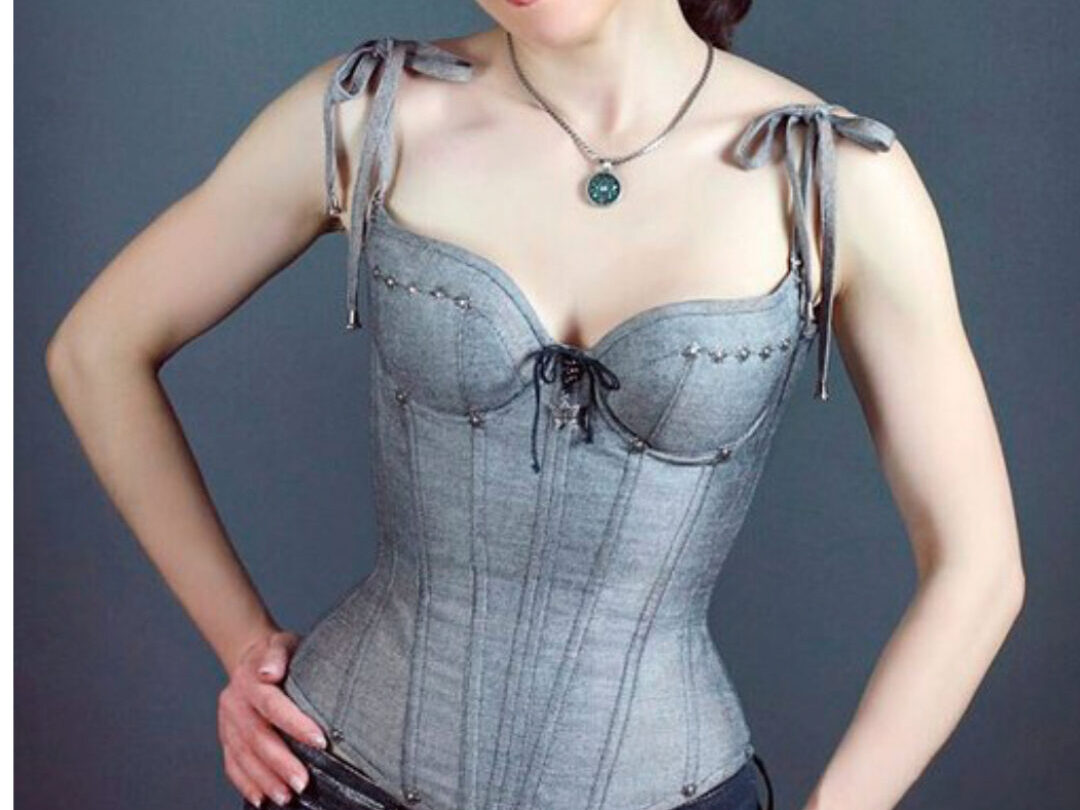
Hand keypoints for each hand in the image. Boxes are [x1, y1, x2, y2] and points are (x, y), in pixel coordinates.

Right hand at [218, 628, 328, 806]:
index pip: (273, 705)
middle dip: (281, 763)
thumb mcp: (282, 643)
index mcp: (250, 680)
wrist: (251, 657)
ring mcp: (227, 722)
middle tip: (303, 782)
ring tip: (286, 796)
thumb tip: (270, 672)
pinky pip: (232, 764)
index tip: (320, 742)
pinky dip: (246, 784)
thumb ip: (278, 654)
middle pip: (257, 737)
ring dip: (265, 780)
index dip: (295, 725)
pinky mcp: (225, 737)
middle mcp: (234, 703)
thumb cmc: (278, 654)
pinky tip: (261, 798)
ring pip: (244, 756)